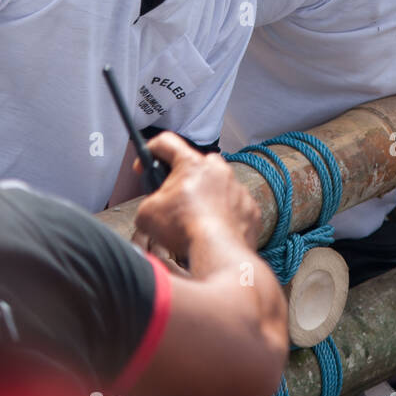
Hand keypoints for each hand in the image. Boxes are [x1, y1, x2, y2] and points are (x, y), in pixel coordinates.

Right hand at [134, 132, 260, 263]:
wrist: (218, 253)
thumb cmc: (185, 229)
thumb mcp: (146, 215)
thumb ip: (148, 202)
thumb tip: (153, 209)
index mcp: (192, 164)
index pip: (166, 143)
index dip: (151, 151)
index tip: (145, 163)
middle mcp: (218, 170)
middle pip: (196, 165)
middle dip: (184, 180)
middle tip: (175, 200)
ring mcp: (238, 188)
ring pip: (219, 186)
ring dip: (207, 198)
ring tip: (196, 221)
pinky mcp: (250, 208)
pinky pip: (235, 206)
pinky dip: (225, 216)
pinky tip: (215, 231)